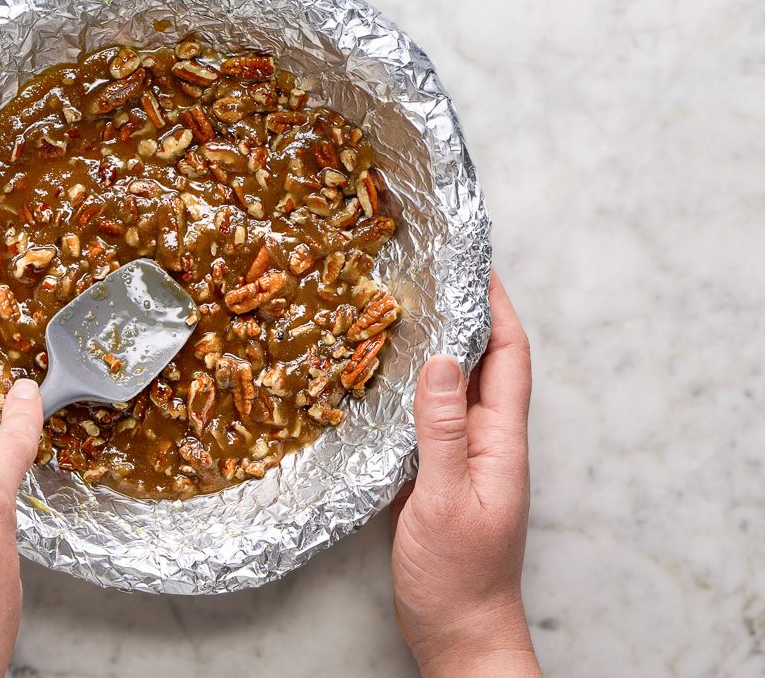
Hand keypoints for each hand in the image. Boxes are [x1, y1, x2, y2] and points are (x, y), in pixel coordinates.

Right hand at [390, 273, 540, 676]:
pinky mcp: (441, 477)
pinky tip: (388, 377)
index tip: (477, 263)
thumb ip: (443, 432)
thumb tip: (442, 360)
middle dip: (467, 314)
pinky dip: (415, 388)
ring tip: (405, 310)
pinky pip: (431, 418)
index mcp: (501, 442)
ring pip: (455, 389)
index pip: (509, 357)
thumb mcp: (445, 501)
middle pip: (484, 364)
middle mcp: (488, 443)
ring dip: (439, 347)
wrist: (460, 634)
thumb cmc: (458, 577)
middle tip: (432, 273)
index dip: (498, 307)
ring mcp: (466, 460)